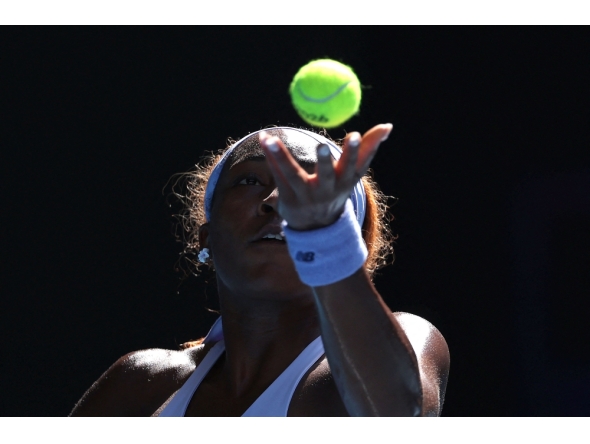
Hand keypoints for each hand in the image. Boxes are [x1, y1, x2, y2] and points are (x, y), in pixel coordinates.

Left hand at [259, 124, 392, 230]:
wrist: (316, 226)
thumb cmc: (337, 189)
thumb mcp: (354, 173)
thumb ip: (369, 148)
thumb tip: (389, 125)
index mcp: (345, 181)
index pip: (353, 166)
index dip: (355, 152)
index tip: (354, 135)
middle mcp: (327, 190)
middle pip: (326, 175)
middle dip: (324, 161)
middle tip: (321, 145)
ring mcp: (306, 196)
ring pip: (293, 174)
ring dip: (281, 156)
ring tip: (270, 140)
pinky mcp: (287, 198)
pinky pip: (278, 175)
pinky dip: (271, 156)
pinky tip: (265, 139)